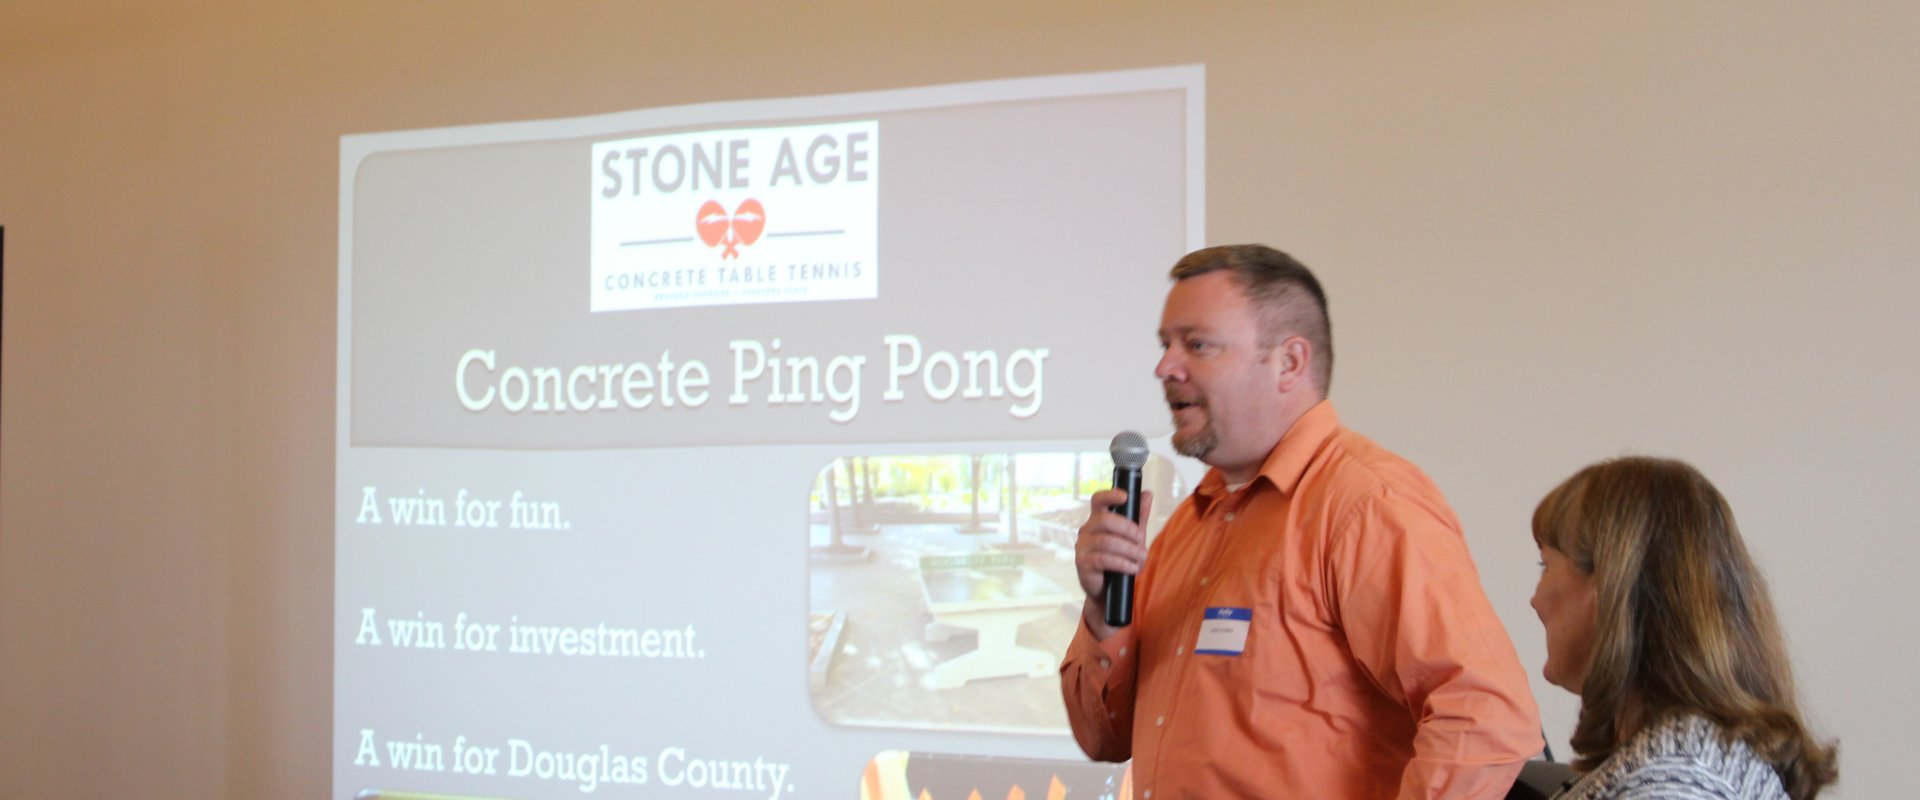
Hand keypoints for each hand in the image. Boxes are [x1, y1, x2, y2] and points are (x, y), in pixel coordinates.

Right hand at [1074, 488, 1152, 636]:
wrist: (1109, 592)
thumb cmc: (1120, 561)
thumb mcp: (1133, 538)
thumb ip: (1139, 517)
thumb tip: (1147, 494)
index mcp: (1097, 520)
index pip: (1098, 500)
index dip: (1109, 495)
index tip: (1125, 497)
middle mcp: (1086, 530)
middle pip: (1103, 520)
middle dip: (1127, 528)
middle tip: (1141, 539)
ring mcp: (1082, 547)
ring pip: (1106, 541)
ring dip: (1128, 549)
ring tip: (1141, 558)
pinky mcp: (1083, 563)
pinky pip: (1104, 559)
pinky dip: (1122, 563)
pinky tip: (1133, 568)